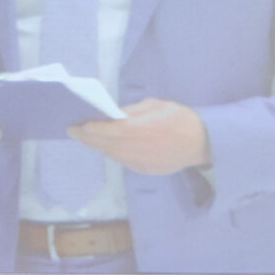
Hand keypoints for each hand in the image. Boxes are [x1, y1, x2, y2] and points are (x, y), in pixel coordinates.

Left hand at [71, 99, 208, 175]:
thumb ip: (134, 111)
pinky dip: (112, 153)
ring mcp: (142, 162)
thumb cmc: (180, 119)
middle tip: (72, 131)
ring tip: (85, 137)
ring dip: (98, 146)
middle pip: (107, 144)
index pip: (111, 130)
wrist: (202, 143)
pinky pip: (123, 161)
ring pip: (113, 154)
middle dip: (88, 138)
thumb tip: (114, 115)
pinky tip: (105, 146)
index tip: (78, 125)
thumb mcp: (157, 105)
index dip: (93, 129)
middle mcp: (140, 148)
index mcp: (143, 129)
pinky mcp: (145, 169)